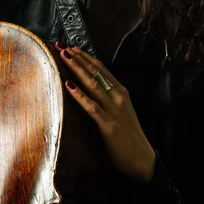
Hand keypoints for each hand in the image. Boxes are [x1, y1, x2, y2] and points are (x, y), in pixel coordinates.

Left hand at [55, 42, 155, 181]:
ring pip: (92, 84)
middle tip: (61, 44)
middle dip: (77, 57)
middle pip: (95, 72)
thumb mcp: (120, 111)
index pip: (101, 69)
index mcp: (121, 92)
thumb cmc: (128, 136)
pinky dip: (80, 96)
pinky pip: (92, 107)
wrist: (142, 159)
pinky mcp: (109, 125)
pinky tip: (69, 85)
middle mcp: (118, 97)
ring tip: (64, 56)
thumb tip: (89, 86)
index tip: (71, 46)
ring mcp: (114, 110)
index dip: (85, 56)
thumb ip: (108, 97)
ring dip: (77, 69)